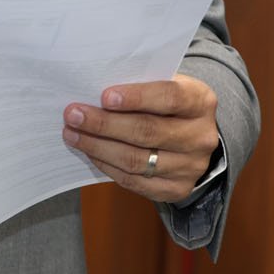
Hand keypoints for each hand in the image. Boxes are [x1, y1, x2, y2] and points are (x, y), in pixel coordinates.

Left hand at [62, 74, 218, 203]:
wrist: (193, 136)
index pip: (169, 97)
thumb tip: (92, 88)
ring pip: (137, 160)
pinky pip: (135, 181)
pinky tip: (90, 153)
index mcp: (200, 101)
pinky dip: (107, 166)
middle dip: (104, 124)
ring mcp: (191, 167)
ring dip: (98, 147)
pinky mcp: (177, 189)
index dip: (136, 97)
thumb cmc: (167, 103)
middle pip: (148, 132)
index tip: (104, 97)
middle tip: (73, 115)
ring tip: (72, 134)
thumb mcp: (164, 84)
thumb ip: (138, 84)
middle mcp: (200, 136)